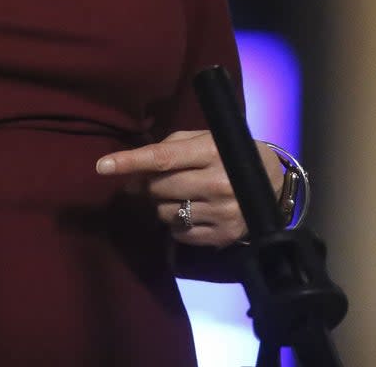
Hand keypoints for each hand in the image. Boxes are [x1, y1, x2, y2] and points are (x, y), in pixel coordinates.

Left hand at [95, 130, 283, 246]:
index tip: (102, 166)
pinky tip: (190, 210)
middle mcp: (218, 183)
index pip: (161, 158)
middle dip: (146, 184)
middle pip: (159, 188)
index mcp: (211, 152)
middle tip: (146, 180)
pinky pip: (180, 233)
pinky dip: (176, 222)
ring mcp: (222, 213)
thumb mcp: (204, 139)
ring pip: (165, 213)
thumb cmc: (229, 152)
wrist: (273, 184)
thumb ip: (169, 147)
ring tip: (178, 194)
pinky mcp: (224, 237)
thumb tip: (133, 167)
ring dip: (161, 203)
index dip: (130, 162)